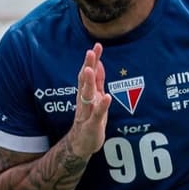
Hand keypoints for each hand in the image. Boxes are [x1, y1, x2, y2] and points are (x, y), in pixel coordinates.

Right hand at [69, 43, 111, 157]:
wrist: (82, 143)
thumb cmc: (90, 118)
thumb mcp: (95, 97)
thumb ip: (97, 81)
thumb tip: (98, 63)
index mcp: (85, 93)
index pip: (88, 73)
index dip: (92, 60)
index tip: (97, 45)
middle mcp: (83, 100)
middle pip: (84, 81)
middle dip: (87, 66)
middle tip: (90, 52)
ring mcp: (86, 112)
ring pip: (86, 95)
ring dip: (88, 82)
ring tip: (91, 69)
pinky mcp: (91, 125)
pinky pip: (96, 114)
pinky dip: (102, 105)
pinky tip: (107, 97)